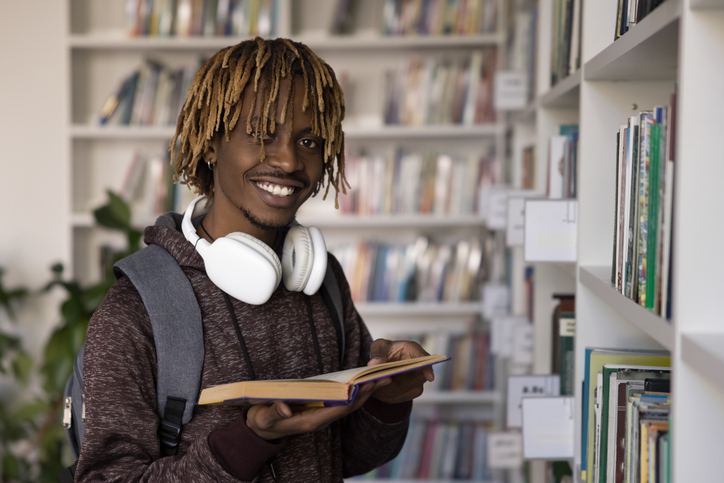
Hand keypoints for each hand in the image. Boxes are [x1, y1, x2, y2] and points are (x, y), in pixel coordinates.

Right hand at [246, 378, 389, 439]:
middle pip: (350, 406)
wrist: (260, 430)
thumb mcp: (264, 418)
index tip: (368, 385)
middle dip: (367, 392)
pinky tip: (363, 381)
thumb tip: (284, 407)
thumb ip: (274, 412)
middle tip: (384, 377)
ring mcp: (321, 414)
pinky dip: (354, 390)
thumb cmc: (262, 422)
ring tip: (381, 376)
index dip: (355, 397)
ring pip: (348, 403)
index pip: (339, 409)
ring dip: (365, 390)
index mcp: (311, 421)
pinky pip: (342, 400)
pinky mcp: (320, 409)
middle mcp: (320, 419)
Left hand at [367, 339, 434, 404]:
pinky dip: (392, 395)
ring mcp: (419, 379)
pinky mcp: (414, 390)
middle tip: (380, 382)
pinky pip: (404, 396)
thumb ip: (377, 354)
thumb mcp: (378, 346)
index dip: (428, 368)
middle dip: (399, 382)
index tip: (429, 377)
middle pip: (418, 377)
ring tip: (377, 386)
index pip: (424, 358)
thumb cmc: (384, 350)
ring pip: (409, 389)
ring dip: (393, 390)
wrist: (384, 361)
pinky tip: (381, 391)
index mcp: (413, 350)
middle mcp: (420, 365)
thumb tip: (373, 364)